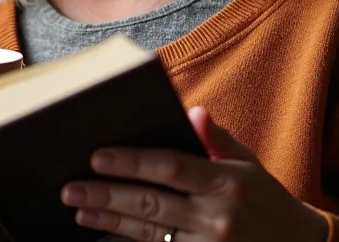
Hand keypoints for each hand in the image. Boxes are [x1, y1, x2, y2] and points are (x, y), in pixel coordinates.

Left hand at [61, 106, 327, 241]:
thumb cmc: (267, 201)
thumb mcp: (248, 165)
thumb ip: (217, 139)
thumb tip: (193, 110)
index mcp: (226, 183)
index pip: (170, 166)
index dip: (132, 161)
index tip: (97, 155)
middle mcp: (218, 217)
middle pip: (152, 203)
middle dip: (107, 194)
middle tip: (70, 187)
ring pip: (150, 232)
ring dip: (110, 220)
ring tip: (79, 208)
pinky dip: (131, 241)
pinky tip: (106, 230)